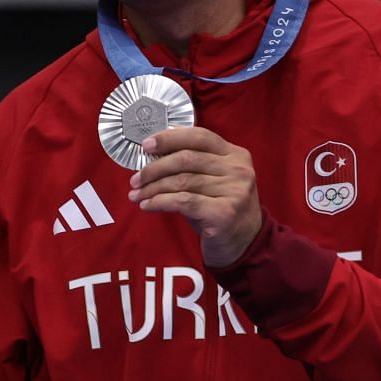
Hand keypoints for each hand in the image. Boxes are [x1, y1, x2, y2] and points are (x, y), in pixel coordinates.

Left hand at [129, 126, 261, 267]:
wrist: (245, 244)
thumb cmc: (220, 208)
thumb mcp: (212, 180)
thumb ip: (191, 165)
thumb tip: (151, 157)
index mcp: (235, 154)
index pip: (199, 136)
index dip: (170, 138)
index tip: (146, 145)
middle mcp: (238, 170)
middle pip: (186, 159)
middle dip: (154, 168)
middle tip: (135, 179)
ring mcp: (234, 191)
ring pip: (181, 182)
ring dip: (152, 188)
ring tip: (136, 195)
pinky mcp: (224, 213)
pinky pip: (182, 202)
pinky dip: (159, 202)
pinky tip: (147, 205)